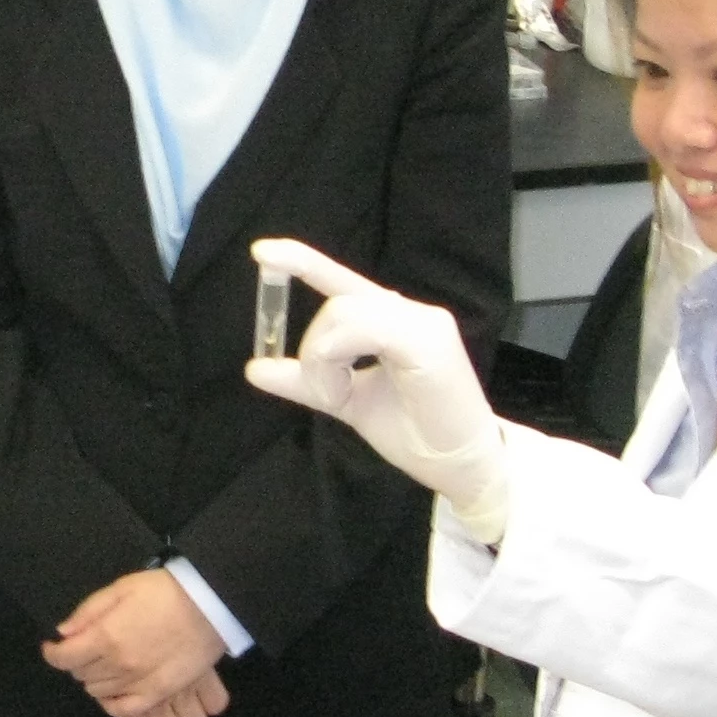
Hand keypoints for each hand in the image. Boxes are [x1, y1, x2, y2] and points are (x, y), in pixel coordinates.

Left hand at [44, 570, 226, 716]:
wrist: (208, 605)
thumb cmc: (163, 591)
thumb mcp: (121, 588)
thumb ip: (88, 612)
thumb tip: (63, 632)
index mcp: (105, 636)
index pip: (63, 657)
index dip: (53, 653)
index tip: (53, 647)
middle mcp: (117, 665)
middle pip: (80, 674)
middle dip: (77, 660)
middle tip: (87, 648)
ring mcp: (137, 683)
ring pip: (98, 691)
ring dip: (94, 678)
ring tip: (105, 663)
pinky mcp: (157, 693)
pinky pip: (124, 709)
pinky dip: (112, 704)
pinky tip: (113, 692)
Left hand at [242, 238, 511, 541]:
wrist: (461, 465)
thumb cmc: (415, 432)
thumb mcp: (345, 401)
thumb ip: (304, 381)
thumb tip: (254, 368)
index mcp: (390, 321)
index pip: (343, 281)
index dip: (302, 261)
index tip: (261, 251)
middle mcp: (408, 312)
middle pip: (336, 303)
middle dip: (314, 350)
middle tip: (326, 394)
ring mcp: (423, 321)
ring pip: (343, 313)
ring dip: (324, 360)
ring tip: (338, 396)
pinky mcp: (429, 339)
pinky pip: (365, 329)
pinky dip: (338, 357)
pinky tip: (344, 387)